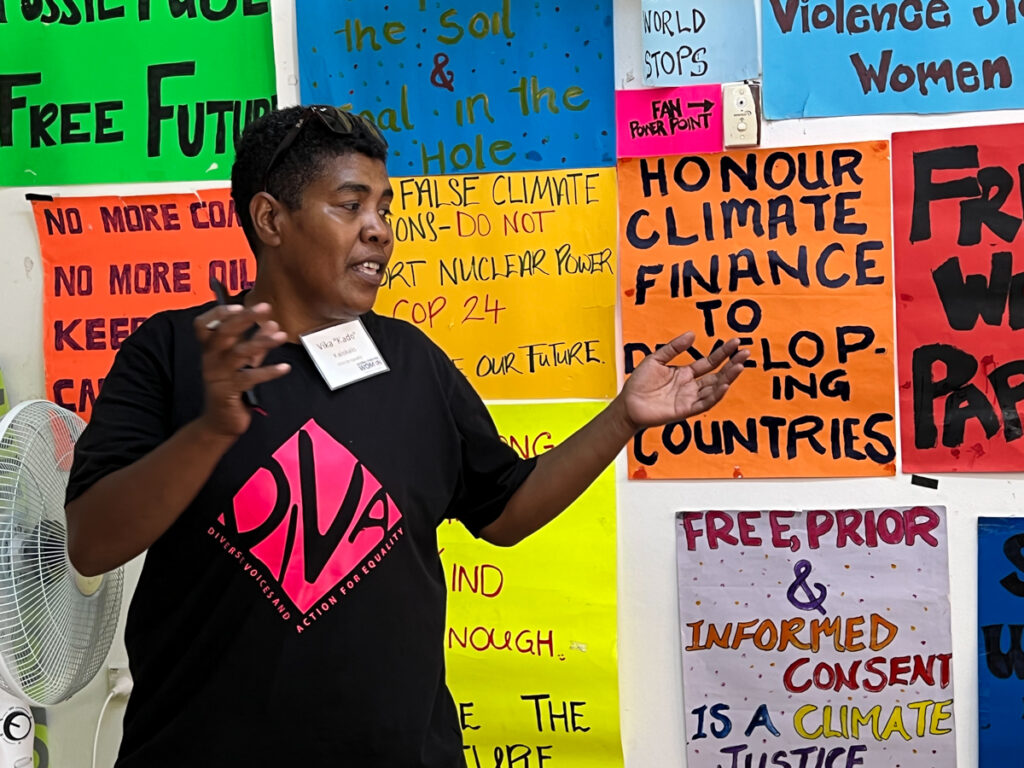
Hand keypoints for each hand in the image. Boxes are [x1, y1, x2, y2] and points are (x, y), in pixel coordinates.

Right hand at [193, 302, 289, 437]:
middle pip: (223, 332)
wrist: (220, 422)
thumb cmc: (231, 388)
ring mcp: (219, 375)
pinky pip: (250, 378)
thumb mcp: (243, 363)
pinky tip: (285, 367)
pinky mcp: (229, 392)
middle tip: (266, 307)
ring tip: (281, 336)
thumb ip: (256, 343)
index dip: (218, 313)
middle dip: (245, 318)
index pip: (203, 325)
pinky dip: (269, 371)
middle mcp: (210, 359)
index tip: (239, 304)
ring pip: (238, 353)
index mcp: (210, 349)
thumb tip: (272, 323)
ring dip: (261, 342)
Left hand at [619, 332, 748, 431]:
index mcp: (685, 374)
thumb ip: (674, 348)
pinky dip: (715, 395)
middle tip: (745, 353)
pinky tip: (724, 385)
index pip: (709, 363)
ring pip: (714, 389)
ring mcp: (689, 399)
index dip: (723, 353)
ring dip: (728, 378)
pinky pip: (704, 403)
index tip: (735, 343)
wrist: (627, 404)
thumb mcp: (656, 359)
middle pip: (717, 375)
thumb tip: (692, 334)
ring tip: (739, 366)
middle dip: (732, 365)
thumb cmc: (639, 383)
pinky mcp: (684, 410)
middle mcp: (690, 386)